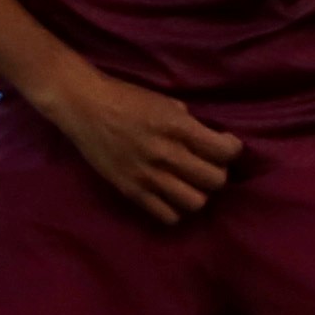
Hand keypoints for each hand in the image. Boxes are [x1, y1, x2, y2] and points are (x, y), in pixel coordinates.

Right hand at [34, 70, 241, 222]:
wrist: (83, 106)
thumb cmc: (126, 98)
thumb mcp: (166, 103)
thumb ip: (189, 125)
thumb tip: (207, 142)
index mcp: (178, 127)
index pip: (226, 152)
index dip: (231, 149)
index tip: (223, 144)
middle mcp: (166, 154)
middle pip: (215, 181)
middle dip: (216, 172)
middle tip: (205, 164)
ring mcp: (148, 176)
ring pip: (195, 202)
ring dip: (197, 192)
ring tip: (187, 182)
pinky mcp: (131, 190)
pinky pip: (167, 215)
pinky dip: (174, 208)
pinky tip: (169, 194)